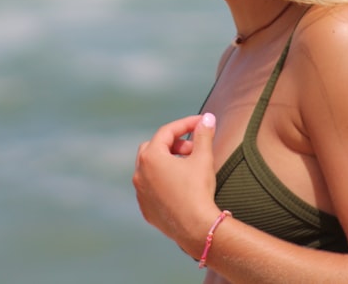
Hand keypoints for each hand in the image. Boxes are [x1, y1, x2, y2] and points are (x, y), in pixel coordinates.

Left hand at [133, 113, 220, 255]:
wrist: (196, 228)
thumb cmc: (198, 190)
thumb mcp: (203, 158)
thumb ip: (203, 134)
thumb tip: (208, 118)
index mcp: (151, 157)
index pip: (167, 131)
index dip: (186, 124)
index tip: (201, 123)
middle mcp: (139, 172)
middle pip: (155, 147)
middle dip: (174, 144)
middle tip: (193, 149)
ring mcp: (140, 192)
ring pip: (151, 168)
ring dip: (167, 162)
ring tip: (188, 167)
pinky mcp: (145, 208)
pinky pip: (151, 187)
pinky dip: (163, 181)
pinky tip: (180, 186)